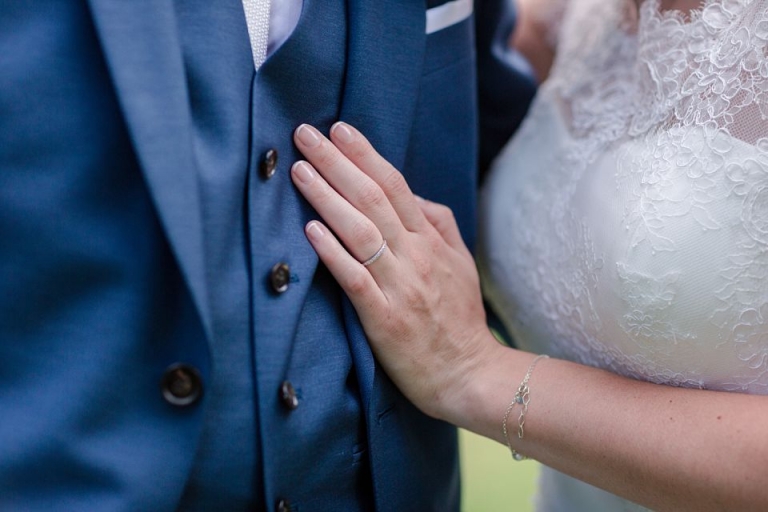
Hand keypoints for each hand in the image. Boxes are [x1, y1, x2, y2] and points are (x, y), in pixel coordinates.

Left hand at [290, 122, 500, 419]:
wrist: (468, 374)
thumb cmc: (459, 317)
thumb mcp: (460, 263)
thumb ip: (438, 224)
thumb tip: (410, 194)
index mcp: (432, 241)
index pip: (396, 186)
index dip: (365, 155)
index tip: (339, 128)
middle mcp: (416, 257)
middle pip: (373, 199)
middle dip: (337, 162)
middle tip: (306, 134)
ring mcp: (400, 287)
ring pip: (361, 232)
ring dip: (328, 198)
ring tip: (300, 170)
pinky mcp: (384, 319)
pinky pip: (356, 279)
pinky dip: (333, 252)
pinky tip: (310, 230)